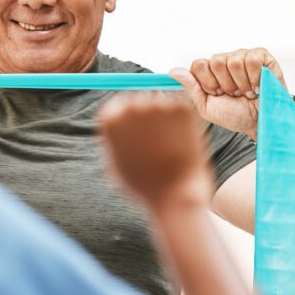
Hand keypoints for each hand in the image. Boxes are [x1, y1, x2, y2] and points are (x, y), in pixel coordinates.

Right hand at [99, 93, 211, 209]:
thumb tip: (114, 120)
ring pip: (162, 104)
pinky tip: (183, 143)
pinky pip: (181, 109)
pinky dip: (183, 122)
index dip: (131, 120)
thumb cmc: (144, 185)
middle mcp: (132, 106)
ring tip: (170, 147)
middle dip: (149, 117)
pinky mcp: (183, 108)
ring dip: (166, 119)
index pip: (119, 105)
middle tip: (158, 142)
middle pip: (140, 99)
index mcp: (111, 118)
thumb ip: (112, 139)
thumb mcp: (115, 163)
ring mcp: (158, 105)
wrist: (176, 194)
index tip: (140, 135)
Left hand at [169, 47, 287, 139]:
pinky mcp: (263, 57)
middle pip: (216, 61)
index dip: (208, 83)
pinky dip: (255, 77)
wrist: (260, 123)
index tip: (218, 94)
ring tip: (248, 92)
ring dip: (242, 83)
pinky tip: (258, 87)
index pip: (199, 64)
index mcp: (212, 70)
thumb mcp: (208, 107)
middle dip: (226, 84)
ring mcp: (245, 56)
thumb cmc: (236, 116)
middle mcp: (227, 60)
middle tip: (235, 94)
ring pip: (234, 60)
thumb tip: (174, 71)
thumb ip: (192, 88)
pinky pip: (252, 58)